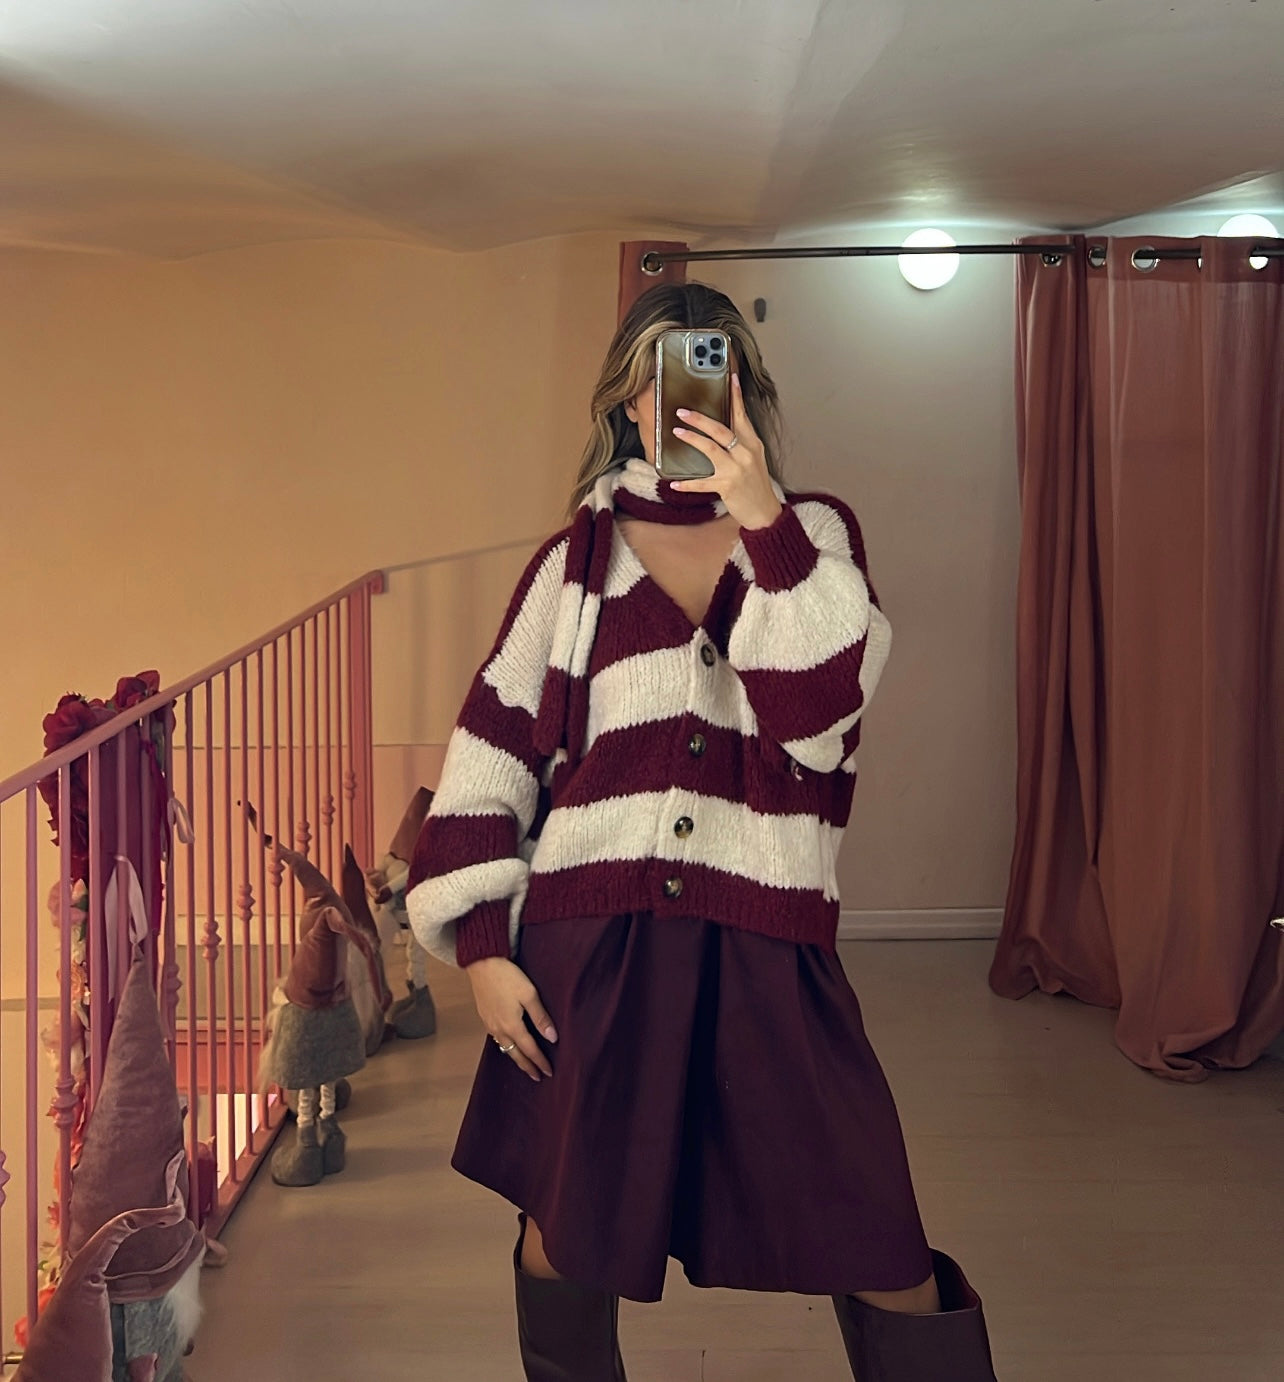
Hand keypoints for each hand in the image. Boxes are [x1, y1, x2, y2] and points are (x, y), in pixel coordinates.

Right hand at [466, 956, 557, 1081]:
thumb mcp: (529, 994)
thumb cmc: (507, 976)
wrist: (481, 963)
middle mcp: (499, 1029)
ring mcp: (489, 1024)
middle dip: (527, 1066)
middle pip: (515, 1054)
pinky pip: (497, 1038)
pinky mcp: (484, 1017)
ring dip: (516, 1058)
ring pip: (505, 1048)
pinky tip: (509, 1044)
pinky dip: (506, 1046)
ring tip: (525, 1064)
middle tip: (537, 1076)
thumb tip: (552, 1038)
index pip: (530, 1050)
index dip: (540, 1062)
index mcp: (512, 1025)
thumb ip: (541, 1017)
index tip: (548, 1072)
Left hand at [670, 373, 782, 530]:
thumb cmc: (756, 484)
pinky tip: (674, 483)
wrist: (764, 512)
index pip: (742, 416)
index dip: (735, 397)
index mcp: (753, 444)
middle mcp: (746, 454)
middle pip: (721, 430)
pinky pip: (702, 483)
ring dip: (692, 439)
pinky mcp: (727, 486)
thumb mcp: (754, 459)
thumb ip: (741, 442)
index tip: (730, 378)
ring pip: (711, 449)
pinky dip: (687, 484)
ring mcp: (736, 470)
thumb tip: (723, 427)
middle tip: (683, 411)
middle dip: (700, 419)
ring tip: (678, 432)